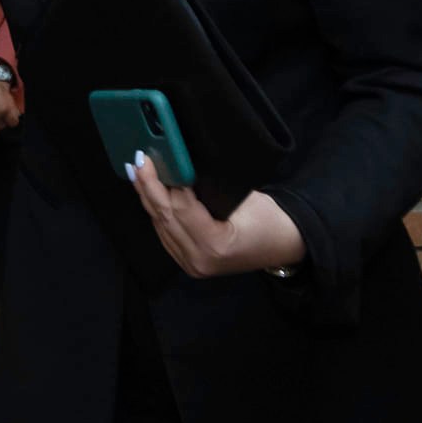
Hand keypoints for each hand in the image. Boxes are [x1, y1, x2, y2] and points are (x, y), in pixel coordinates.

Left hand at [128, 154, 304, 277]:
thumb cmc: (269, 219)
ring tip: (136, 171)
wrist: (285, 246)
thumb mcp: (242, 197)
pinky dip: (156, 210)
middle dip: (148, 186)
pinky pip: (164, 233)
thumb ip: (207, 187)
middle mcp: (199, 259)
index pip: (180, 207)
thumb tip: (176, 165)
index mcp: (215, 244)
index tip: (154, 157)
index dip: (165, 181)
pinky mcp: (188, 263)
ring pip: (160, 225)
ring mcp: (192, 265)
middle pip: (164, 216)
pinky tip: (148, 192)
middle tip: (137, 160)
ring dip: (147, 197)